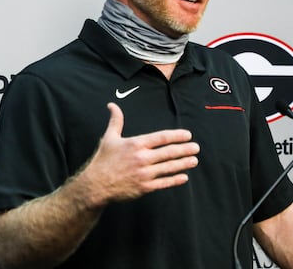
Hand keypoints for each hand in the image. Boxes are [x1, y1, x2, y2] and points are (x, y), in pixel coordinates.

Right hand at [79, 102, 199, 206]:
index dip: (176, 136)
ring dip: (183, 163)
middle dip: (185, 149)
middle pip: (169, 152)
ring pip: (169, 167)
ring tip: (194, 160)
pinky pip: (164, 182)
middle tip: (196, 147)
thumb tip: (112, 105)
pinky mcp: (144, 187)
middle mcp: (142, 158)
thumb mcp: (109, 138)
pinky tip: (184, 177)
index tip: (187, 135)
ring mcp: (144, 173)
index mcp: (136, 144)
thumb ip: (116, 121)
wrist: (96, 184)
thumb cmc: (103, 160)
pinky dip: (175, 180)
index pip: (161, 138)